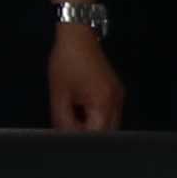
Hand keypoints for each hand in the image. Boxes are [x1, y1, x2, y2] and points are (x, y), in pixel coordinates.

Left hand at [44, 20, 126, 135]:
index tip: (69, 141)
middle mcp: (116, 101)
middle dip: (90, 136)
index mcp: (103, 102)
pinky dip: (98, 118)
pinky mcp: (115, 91)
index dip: (82, 141)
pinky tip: (83, 112)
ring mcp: (118, 96)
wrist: (77, 36)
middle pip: (108, 133)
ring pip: (110, 125)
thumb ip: (63, 121)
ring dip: (94, 127)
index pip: (97, 135)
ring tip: (76, 121)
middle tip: (71, 133)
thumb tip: (65, 137)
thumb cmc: (67, 62)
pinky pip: (110, 114)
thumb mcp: (59, 95)